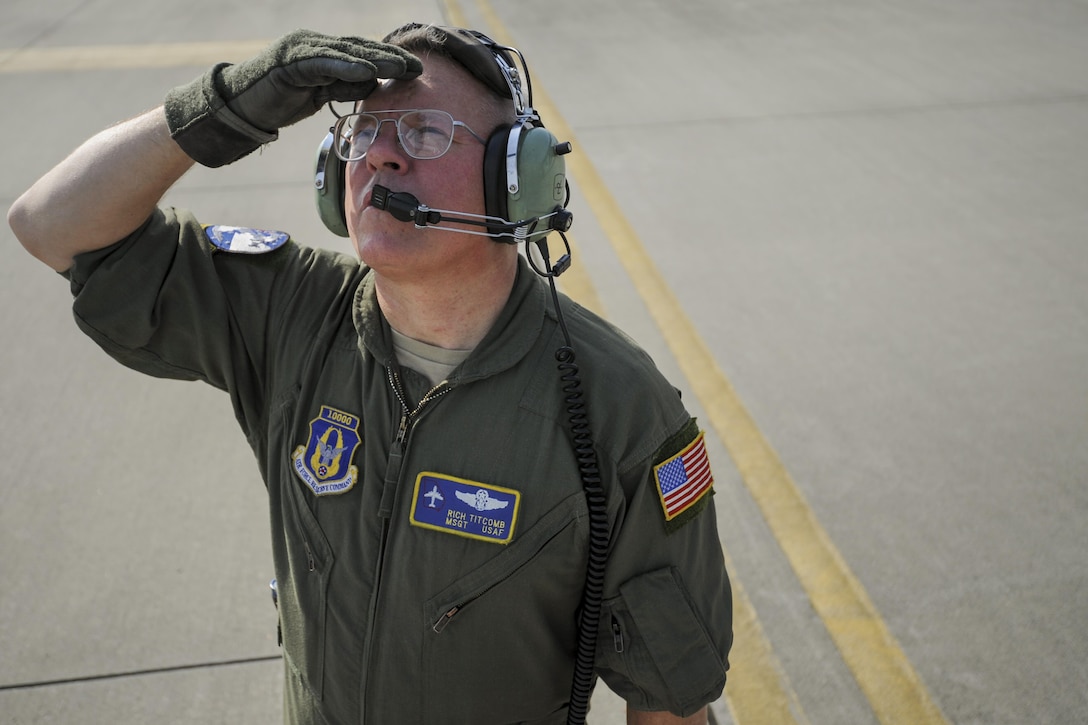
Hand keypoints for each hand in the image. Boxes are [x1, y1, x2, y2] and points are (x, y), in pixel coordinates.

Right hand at [164, 29, 421, 166]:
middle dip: (390, 58)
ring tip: (401, 68)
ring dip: (376, 60)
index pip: (362, 53)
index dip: (390, 60)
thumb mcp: (320, 95)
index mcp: (323, 52)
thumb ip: (345, 86)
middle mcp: (314, 45)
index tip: (416, 69)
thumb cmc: (279, 101)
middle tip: (417, 67)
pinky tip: (368, 73)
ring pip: (345, 53)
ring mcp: (301, 50)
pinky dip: (346, 67)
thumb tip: (374, 85)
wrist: (239, 107)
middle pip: (359, 49)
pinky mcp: (289, 63)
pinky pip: (323, 63)